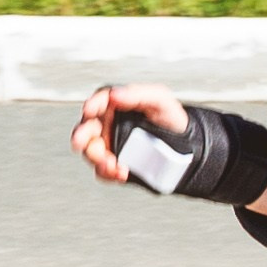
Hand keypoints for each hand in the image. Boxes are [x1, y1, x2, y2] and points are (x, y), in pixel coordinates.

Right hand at [70, 83, 186, 183]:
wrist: (185, 148)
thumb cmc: (171, 119)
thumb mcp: (159, 99)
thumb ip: (137, 94)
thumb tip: (115, 95)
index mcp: (117, 105)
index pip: (98, 102)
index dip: (92, 105)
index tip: (90, 110)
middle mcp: (109, 125)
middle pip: (86, 129)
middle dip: (81, 136)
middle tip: (82, 141)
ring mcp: (110, 145)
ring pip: (90, 152)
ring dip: (96, 158)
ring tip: (111, 162)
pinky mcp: (114, 164)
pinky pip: (102, 171)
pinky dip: (108, 173)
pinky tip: (121, 171)